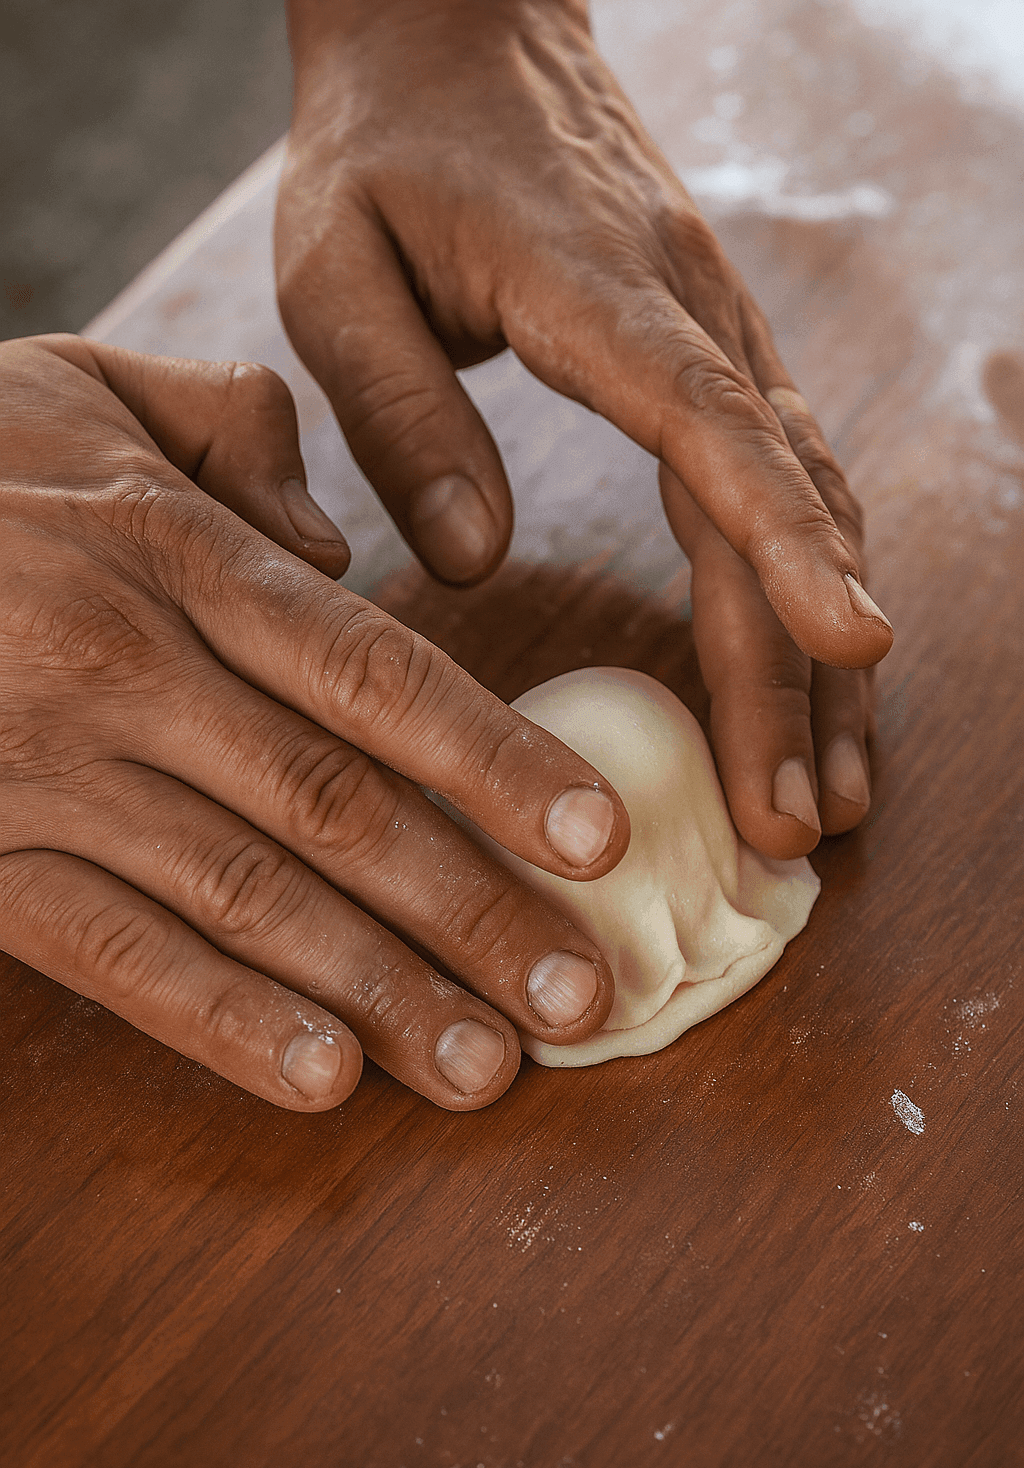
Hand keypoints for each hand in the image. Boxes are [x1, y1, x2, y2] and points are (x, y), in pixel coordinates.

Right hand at [0, 336, 628, 1110]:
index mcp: (172, 552)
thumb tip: (343, 545)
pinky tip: (323, 1080)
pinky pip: (110, 953)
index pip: (371, 674)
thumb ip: (235, 430)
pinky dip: (220, 1023)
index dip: (496, 762)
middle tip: (584, 996)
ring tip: (488, 1066)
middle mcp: (122, 668)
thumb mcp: (83, 387)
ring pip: (242, 898)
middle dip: (467, 910)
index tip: (598, 840)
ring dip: (377, 992)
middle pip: (333, 807)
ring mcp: (44, 773)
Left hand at [276, 0, 890, 859]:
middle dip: (801, 670)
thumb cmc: (383, 152)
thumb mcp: (335, 268)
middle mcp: (692, 315)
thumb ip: (398, 410)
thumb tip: (467, 558)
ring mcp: (718, 335)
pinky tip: (814, 683)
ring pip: (808, 505)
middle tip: (800, 821)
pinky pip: (783, 486)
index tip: (856, 641)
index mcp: (600, 291)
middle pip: (779, 504)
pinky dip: (805, 595)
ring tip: (833, 795)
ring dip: (826, 657)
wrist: (458, 31)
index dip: (788, 540)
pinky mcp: (713, 358)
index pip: (715, 425)